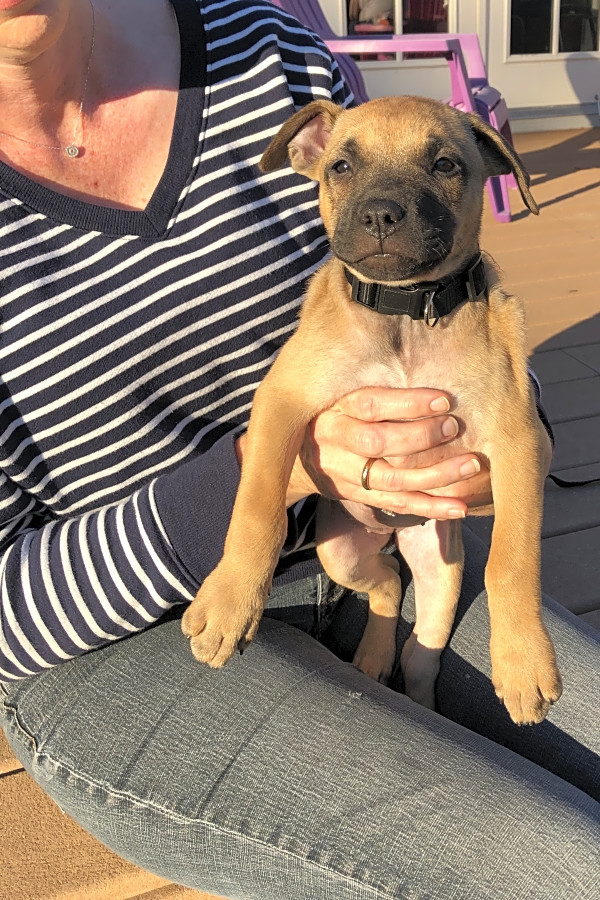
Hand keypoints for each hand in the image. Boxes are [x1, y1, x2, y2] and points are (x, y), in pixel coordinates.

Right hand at [287, 386, 487, 519]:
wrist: (296, 450)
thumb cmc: (335, 410)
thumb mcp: (341, 390)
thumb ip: (374, 383)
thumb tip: (418, 350)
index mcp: (332, 409)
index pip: (369, 406)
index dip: (408, 404)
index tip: (444, 400)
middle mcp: (334, 443)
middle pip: (378, 443)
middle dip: (421, 437)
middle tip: (454, 428)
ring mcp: (343, 474)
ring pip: (392, 480)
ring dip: (436, 475)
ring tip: (470, 464)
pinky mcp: (355, 496)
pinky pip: (396, 504)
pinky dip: (430, 507)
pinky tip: (460, 506)